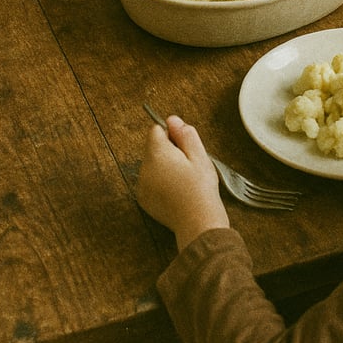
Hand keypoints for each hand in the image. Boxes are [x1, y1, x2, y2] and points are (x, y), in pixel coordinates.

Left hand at [137, 116, 228, 250]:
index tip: (185, 148)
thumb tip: (172, 119)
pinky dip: (160, 182)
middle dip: (168, 151)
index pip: (156, 130)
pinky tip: (175, 191)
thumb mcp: (199, 156)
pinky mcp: (143, 199)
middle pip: (153, 147)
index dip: (172, 135)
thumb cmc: (201, 189)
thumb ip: (185, 134)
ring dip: (164, 166)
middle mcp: (144, 168)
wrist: (198, 223)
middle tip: (187, 165)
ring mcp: (142, 185)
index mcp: (157, 154)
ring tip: (182, 180)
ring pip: (151, 164)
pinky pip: (150, 181)